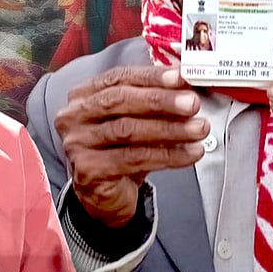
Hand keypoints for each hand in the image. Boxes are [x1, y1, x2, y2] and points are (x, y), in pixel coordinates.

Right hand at [54, 67, 208, 227]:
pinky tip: (189, 153)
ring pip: (127, 130)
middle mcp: (74, 116)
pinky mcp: (89, 169)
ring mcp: (77, 143)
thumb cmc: (118, 152)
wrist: (103, 195)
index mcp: (83, 96)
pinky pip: (133, 158)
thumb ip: (153, 101)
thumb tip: (185, 86)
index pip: (118, 78)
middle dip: (161, 100)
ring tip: (198, 129)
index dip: (151, 76)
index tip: (180, 77)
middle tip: (192, 103)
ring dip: (169, 129)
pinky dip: (167, 155)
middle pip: (119, 100)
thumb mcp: (133, 121)